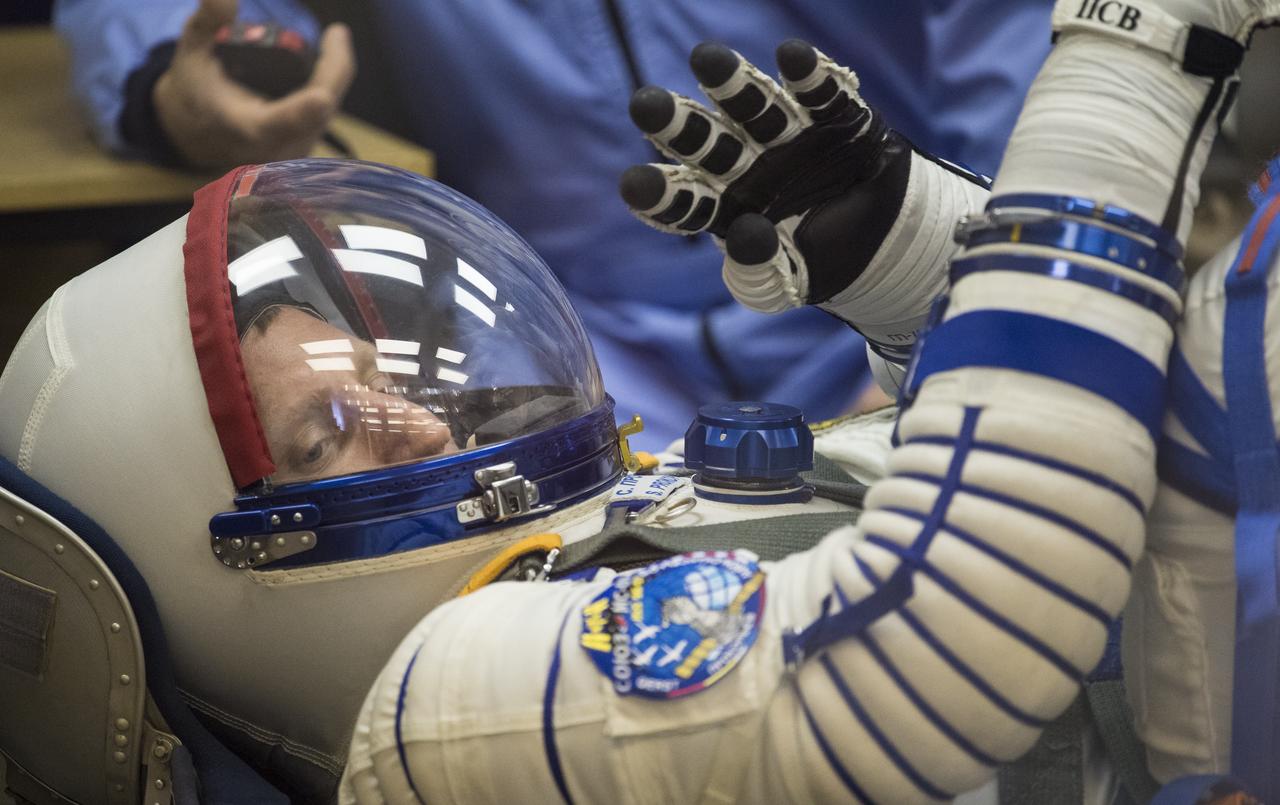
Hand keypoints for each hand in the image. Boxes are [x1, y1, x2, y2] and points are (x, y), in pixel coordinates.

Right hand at [153, 0, 355, 168]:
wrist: (201, 131)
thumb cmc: (196, 91)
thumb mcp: (191, 53)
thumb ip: (206, 23)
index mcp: (249, 130)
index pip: (281, 125)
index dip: (303, 113)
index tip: (321, 98)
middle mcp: (280, 146)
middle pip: (322, 108)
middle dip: (334, 67)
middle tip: (336, 34)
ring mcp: (298, 148)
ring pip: (331, 107)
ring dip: (334, 72)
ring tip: (334, 40)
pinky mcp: (309, 141)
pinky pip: (330, 109)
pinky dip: (331, 81)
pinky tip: (331, 58)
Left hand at [618, 40, 915, 314]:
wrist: (883, 244)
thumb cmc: (817, 262)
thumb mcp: (784, 283)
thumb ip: (758, 269)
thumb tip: (745, 236)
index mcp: (724, 206)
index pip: (685, 201)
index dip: (660, 195)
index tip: (634, 186)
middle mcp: (746, 164)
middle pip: (706, 143)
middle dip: (676, 124)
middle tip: (644, 105)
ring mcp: (787, 136)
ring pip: (754, 108)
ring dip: (731, 83)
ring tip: (706, 58)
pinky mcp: (832, 117)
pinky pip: (819, 95)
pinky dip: (808, 75)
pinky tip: (791, 55)